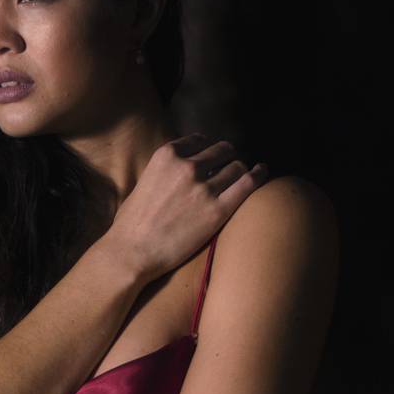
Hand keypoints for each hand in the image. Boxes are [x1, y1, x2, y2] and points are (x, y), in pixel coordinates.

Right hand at [105, 134, 269, 282]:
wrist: (131, 253)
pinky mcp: (218, 210)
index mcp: (167, 155)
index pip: (199, 140)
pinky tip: (263, 171)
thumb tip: (177, 172)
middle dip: (227, 157)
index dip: (208, 148)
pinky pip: (248, 184)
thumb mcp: (143, 183)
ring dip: (239, 170)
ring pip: (237, 166)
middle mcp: (187, 166)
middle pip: (222, 150)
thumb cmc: (130, 225)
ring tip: (241, 178)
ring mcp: (204, 187)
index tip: (212, 156)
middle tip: (229, 166)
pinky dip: (259, 175)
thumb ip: (164, 171)